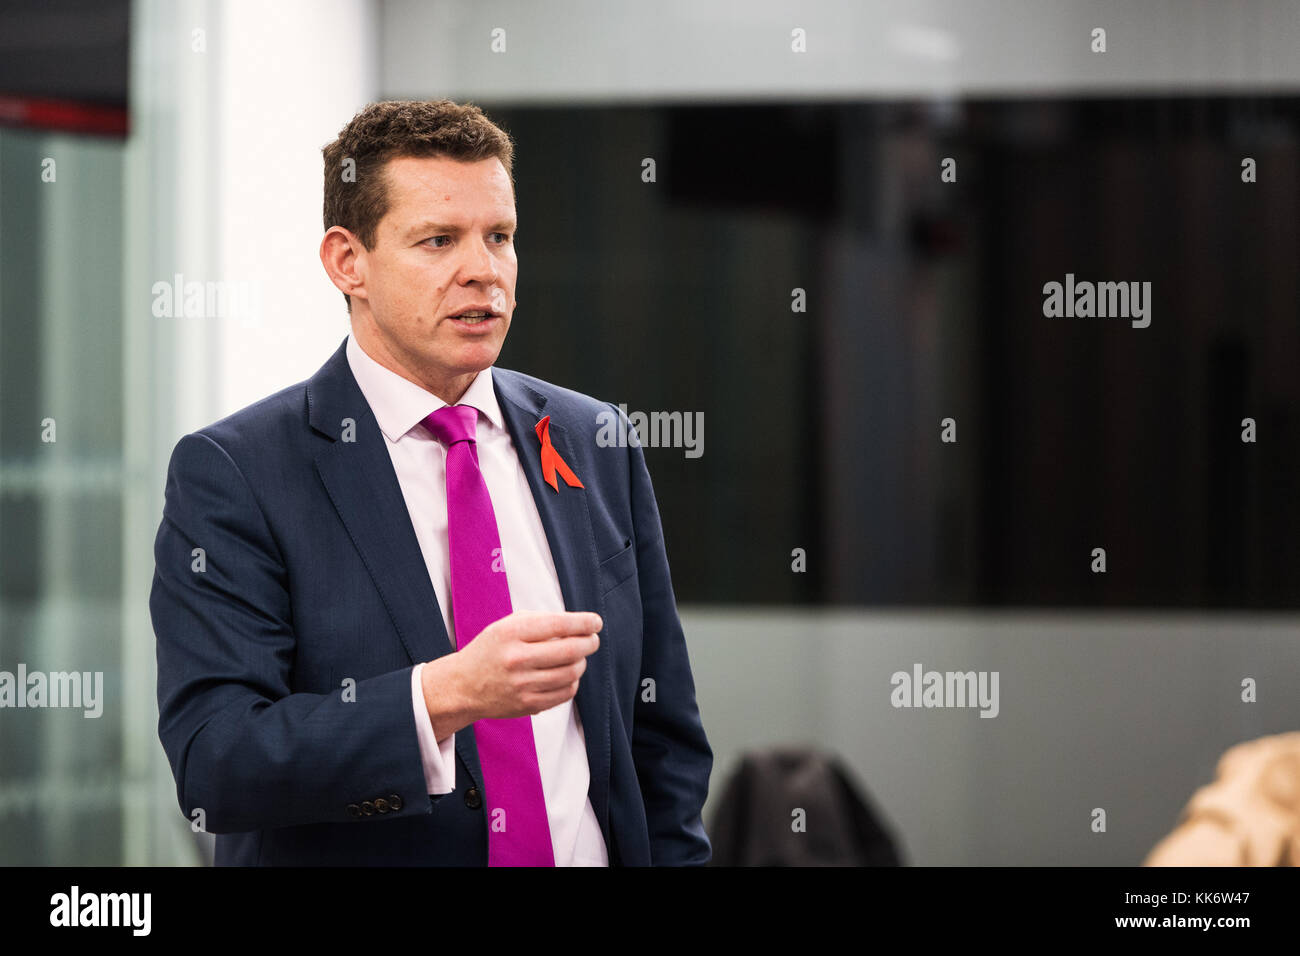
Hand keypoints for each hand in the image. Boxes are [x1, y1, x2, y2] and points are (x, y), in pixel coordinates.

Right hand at [423, 610, 601, 735]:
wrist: (463, 686)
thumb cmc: (491, 650)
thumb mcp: (507, 626)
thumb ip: (540, 622)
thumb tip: (579, 626)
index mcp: (511, 633)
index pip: (558, 625)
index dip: (584, 622)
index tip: (596, 622)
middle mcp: (516, 659)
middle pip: (570, 650)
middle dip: (589, 643)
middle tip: (593, 640)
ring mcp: (522, 685)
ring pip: (571, 673)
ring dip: (582, 663)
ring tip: (578, 657)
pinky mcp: (527, 705)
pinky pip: (565, 693)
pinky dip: (573, 682)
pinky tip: (568, 674)